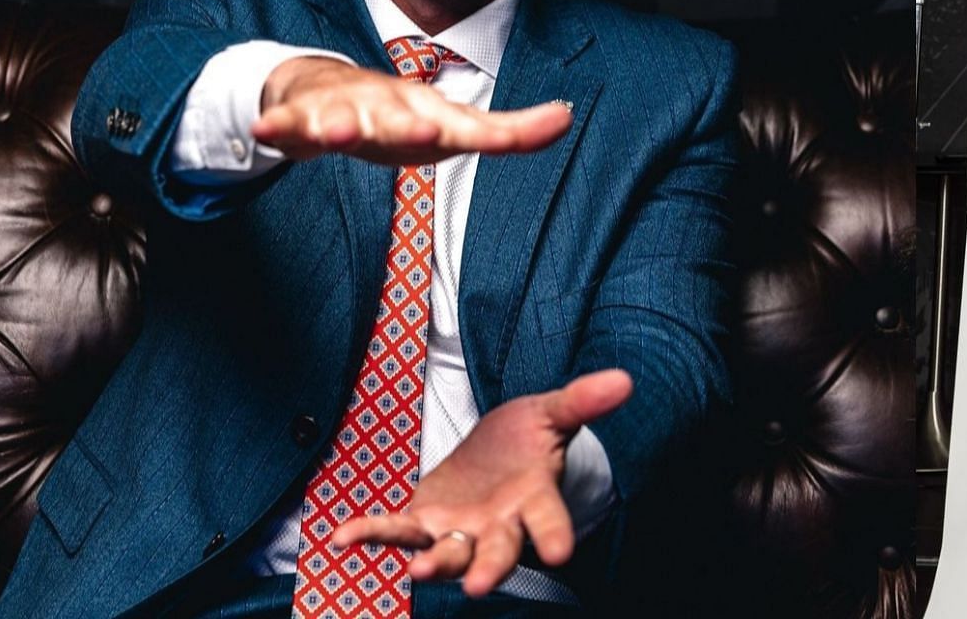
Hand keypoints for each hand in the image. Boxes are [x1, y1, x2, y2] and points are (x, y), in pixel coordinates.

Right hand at [252, 56, 570, 164]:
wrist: (315, 86)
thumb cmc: (392, 116)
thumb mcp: (447, 128)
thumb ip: (505, 132)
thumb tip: (566, 118)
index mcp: (431, 114)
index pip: (481, 126)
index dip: (517, 131)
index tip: (559, 120)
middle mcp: (393, 105)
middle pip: (408, 120)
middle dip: (418, 127)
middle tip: (434, 131)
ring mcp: (346, 107)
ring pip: (346, 117)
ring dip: (344, 124)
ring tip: (342, 131)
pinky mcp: (301, 115)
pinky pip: (289, 123)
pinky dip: (281, 126)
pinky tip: (268, 129)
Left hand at [329, 369, 633, 596]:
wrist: (492, 450)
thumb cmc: (526, 439)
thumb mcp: (552, 413)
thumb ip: (582, 401)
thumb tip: (624, 380)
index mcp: (534, 499)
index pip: (548, 519)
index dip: (554, 535)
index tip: (561, 553)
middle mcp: (498, 525)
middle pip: (497, 552)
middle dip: (488, 568)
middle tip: (477, 585)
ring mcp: (459, 530)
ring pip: (447, 553)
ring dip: (432, 563)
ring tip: (417, 571)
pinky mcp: (423, 522)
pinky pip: (396, 530)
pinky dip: (371, 533)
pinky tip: (342, 536)